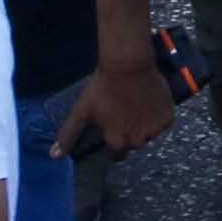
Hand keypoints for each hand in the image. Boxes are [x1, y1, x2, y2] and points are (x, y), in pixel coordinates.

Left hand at [60, 52, 175, 160]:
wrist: (128, 64)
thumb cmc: (103, 87)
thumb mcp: (82, 110)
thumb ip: (69, 135)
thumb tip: (54, 156)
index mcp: (117, 142)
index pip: (115, 153)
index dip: (113, 139)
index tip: (112, 126)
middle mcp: (137, 140)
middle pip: (133, 143)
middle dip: (128, 132)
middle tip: (123, 112)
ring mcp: (154, 130)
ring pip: (148, 134)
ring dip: (143, 124)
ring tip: (135, 105)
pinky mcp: (167, 118)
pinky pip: (163, 123)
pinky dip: (157, 116)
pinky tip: (148, 102)